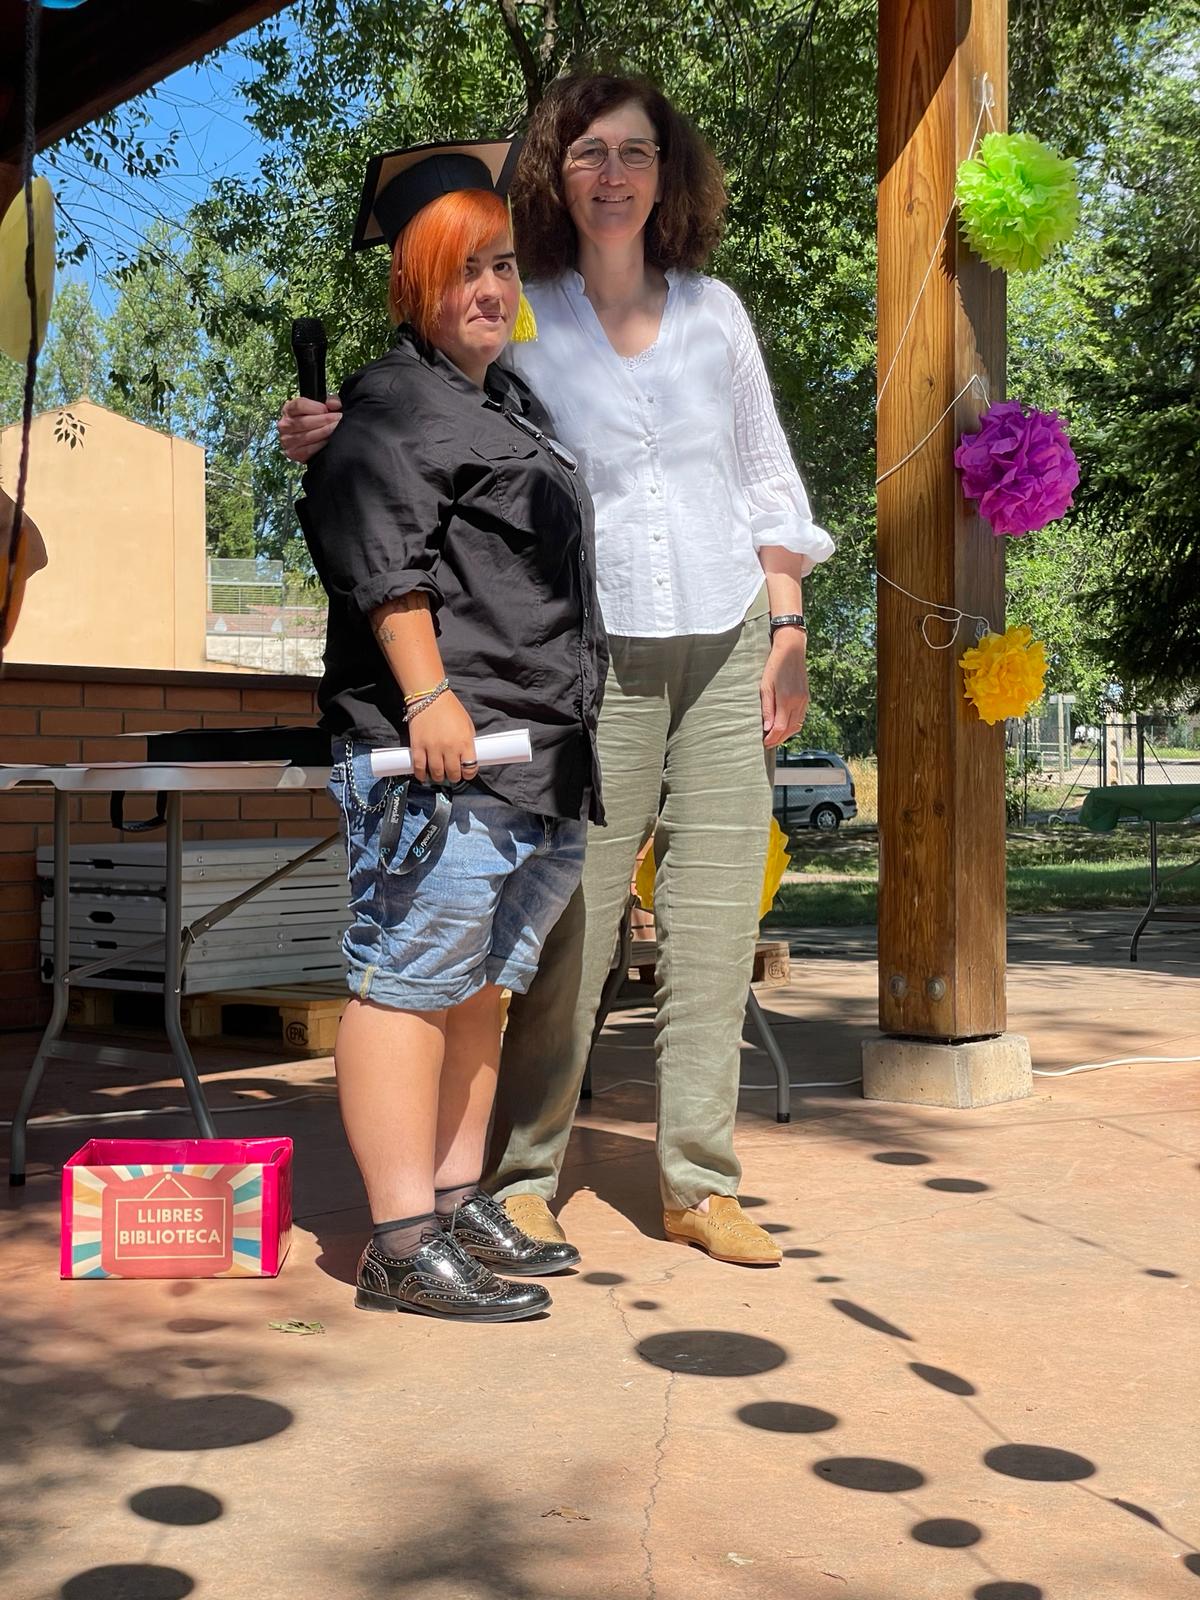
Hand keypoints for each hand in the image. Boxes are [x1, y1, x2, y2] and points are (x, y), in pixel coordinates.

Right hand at [277, 396, 342, 462]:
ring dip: (325, 432)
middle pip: (304, 422)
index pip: (298, 405)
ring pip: (307, 436)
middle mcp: (285, 425)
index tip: (327, 409)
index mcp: (288, 409)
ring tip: (337, 429)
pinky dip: (321, 445)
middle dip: (325, 420)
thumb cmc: (318, 421)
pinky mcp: (293, 453)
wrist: (315, 441)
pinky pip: (308, 450)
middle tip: (339, 419)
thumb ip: (330, 401)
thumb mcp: (324, 407)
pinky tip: (330, 441)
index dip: (315, 407)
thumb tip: (334, 404)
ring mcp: (287, 440)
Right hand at [407, 692, 476, 784]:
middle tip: (452, 774)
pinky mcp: (418, 747)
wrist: (430, 696)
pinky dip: (421, 775)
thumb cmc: (450, 709)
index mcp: (465, 742)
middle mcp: (450, 748)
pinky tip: (424, 775)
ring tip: (439, 775)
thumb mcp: (467, 724)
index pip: (470, 768)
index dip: (469, 774)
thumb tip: (467, 757)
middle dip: (454, 777)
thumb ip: (468, 742)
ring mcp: (433, 748)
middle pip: (453, 774)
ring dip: (439, 777)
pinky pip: (419, 768)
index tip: (466, 773)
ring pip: (437, 774)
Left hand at [760, 629, 809, 748]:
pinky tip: (784, 726)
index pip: (780, 728)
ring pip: (797, 726)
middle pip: (790, 730)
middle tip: (768, 744)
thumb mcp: (765, 687)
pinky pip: (801, 717)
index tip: (764, 743)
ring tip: (775, 737)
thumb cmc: (775, 666)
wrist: (792, 650)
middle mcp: (798, 703)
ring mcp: (804, 701)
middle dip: (779, 739)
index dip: (772, 738)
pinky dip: (793, 725)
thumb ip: (767, 709)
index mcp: (787, 700)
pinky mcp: (806, 698)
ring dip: (786, 734)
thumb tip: (767, 729)